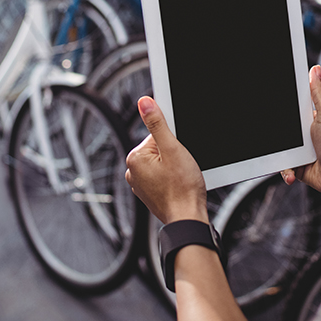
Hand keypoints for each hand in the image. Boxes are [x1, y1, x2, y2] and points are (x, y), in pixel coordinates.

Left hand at [125, 96, 207, 224]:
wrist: (187, 218)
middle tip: (182, 167)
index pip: (156, 135)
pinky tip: (179, 185)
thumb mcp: (172, 149)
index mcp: (135, 159)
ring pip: (161, 163)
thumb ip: (157, 124)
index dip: (173, 141)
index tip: (180, 152)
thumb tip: (144, 102)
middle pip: (158, 149)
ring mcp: (141, 185)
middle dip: (173, 154)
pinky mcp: (150, 194)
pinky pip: (161, 177)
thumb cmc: (182, 189)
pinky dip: (171, 178)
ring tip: (181, 178)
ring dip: (173, 167)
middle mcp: (133, 172)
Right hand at [281, 65, 320, 201]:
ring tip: (290, 157)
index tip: (275, 114)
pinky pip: (282, 168)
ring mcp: (299, 152)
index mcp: (308, 118)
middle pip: (279, 131)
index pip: (288, 110)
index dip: (281, 112)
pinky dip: (284, 171)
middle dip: (276, 137)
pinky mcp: (297, 168)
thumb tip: (315, 70)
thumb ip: (318, 93)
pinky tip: (291, 171)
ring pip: (277, 151)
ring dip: (279, 156)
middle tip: (284, 140)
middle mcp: (302, 135)